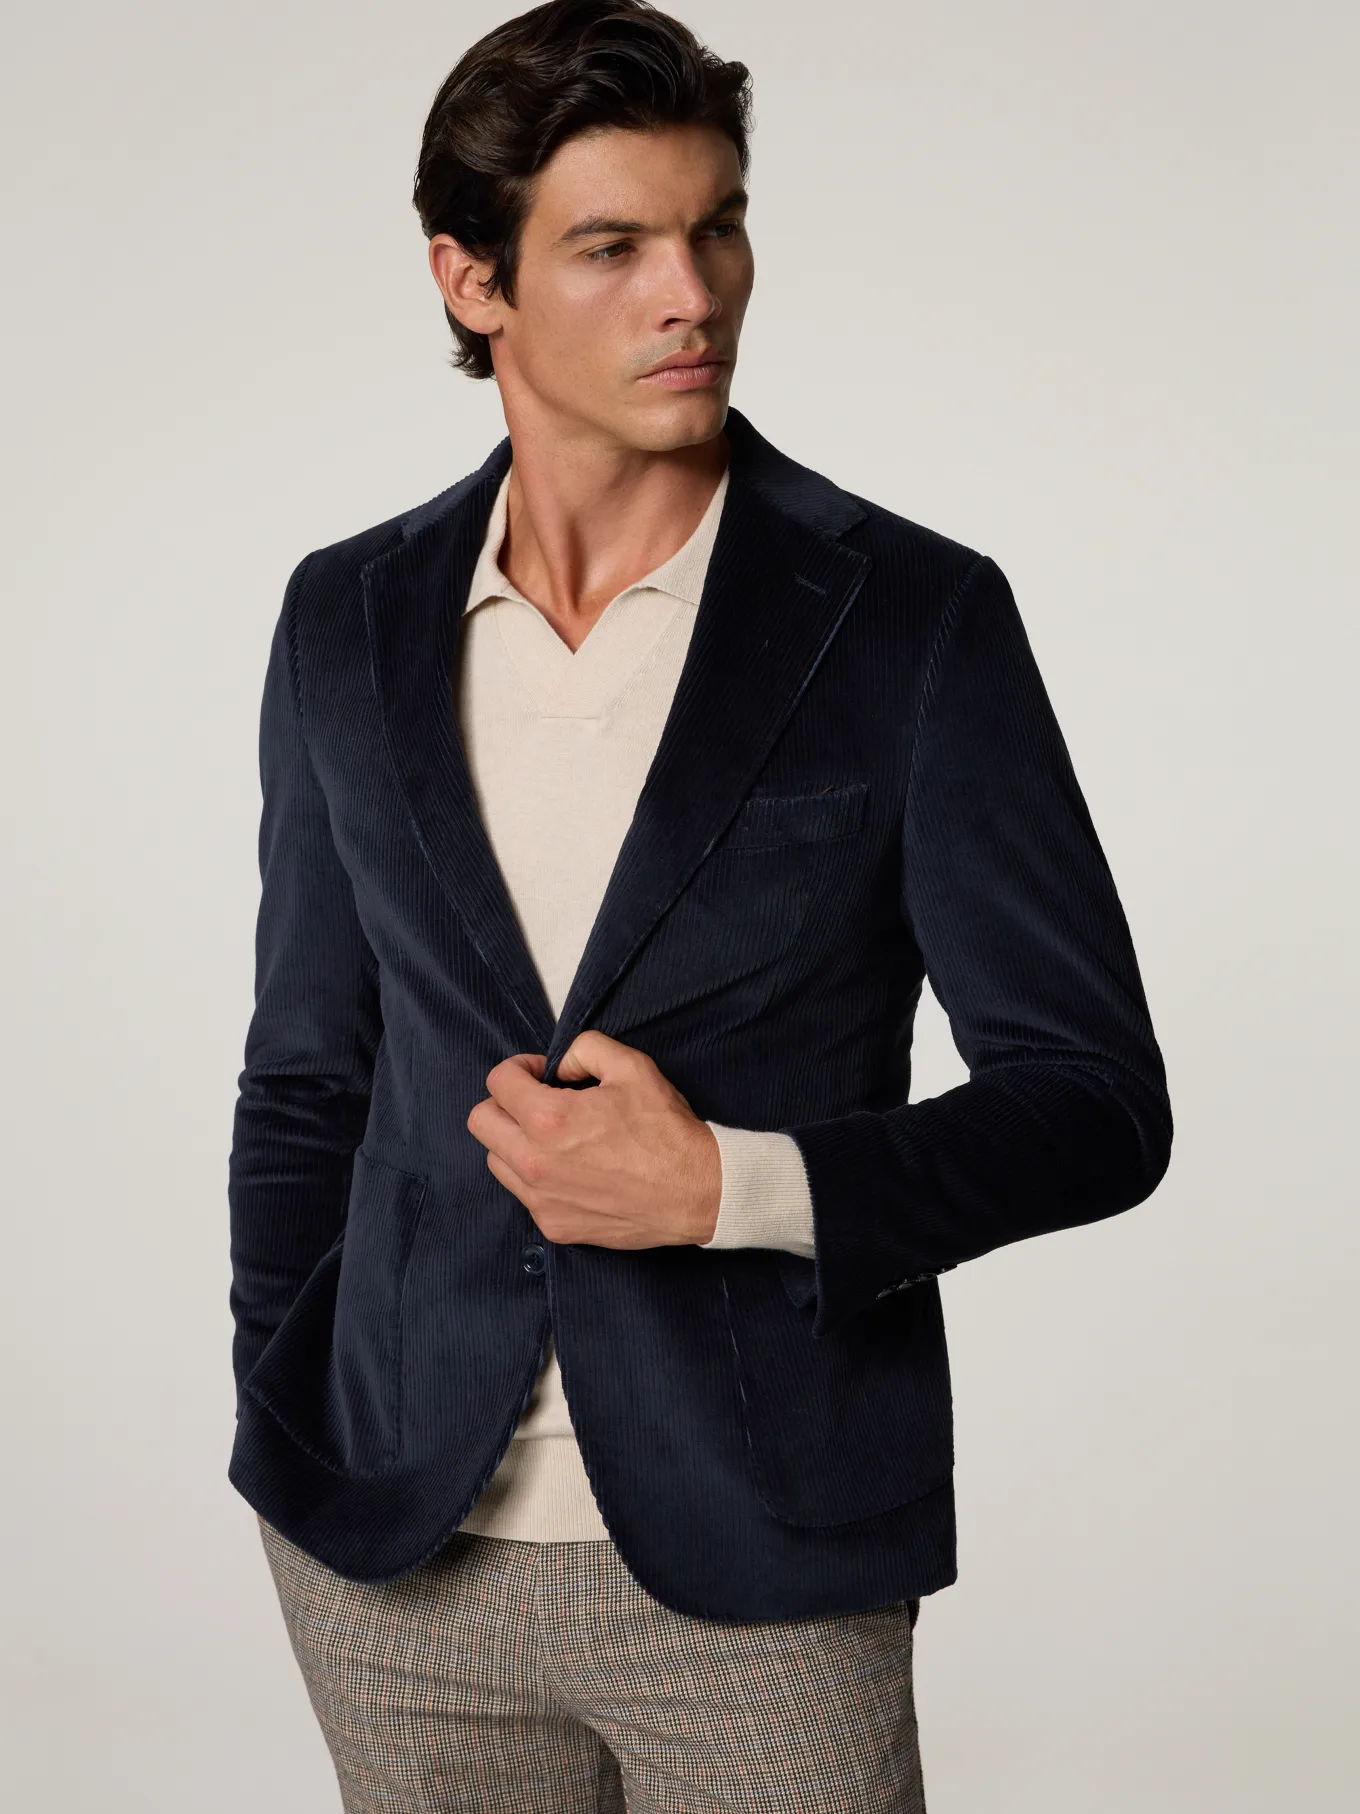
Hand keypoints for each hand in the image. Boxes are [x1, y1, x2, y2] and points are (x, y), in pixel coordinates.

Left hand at [465, 1030, 720, 1248]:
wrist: (697, 1192)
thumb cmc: (667, 1130)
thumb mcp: (632, 1066)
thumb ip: (585, 1049)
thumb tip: (559, 1066)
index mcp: (549, 1120)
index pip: (497, 1082)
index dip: (520, 1068)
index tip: (542, 1073)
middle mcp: (535, 1163)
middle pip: (481, 1122)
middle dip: (505, 1102)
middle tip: (538, 1100)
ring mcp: (541, 1200)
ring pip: (496, 1160)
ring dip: (515, 1140)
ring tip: (554, 1136)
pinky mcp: (554, 1226)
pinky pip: (524, 1193)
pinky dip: (536, 1175)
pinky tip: (571, 1167)